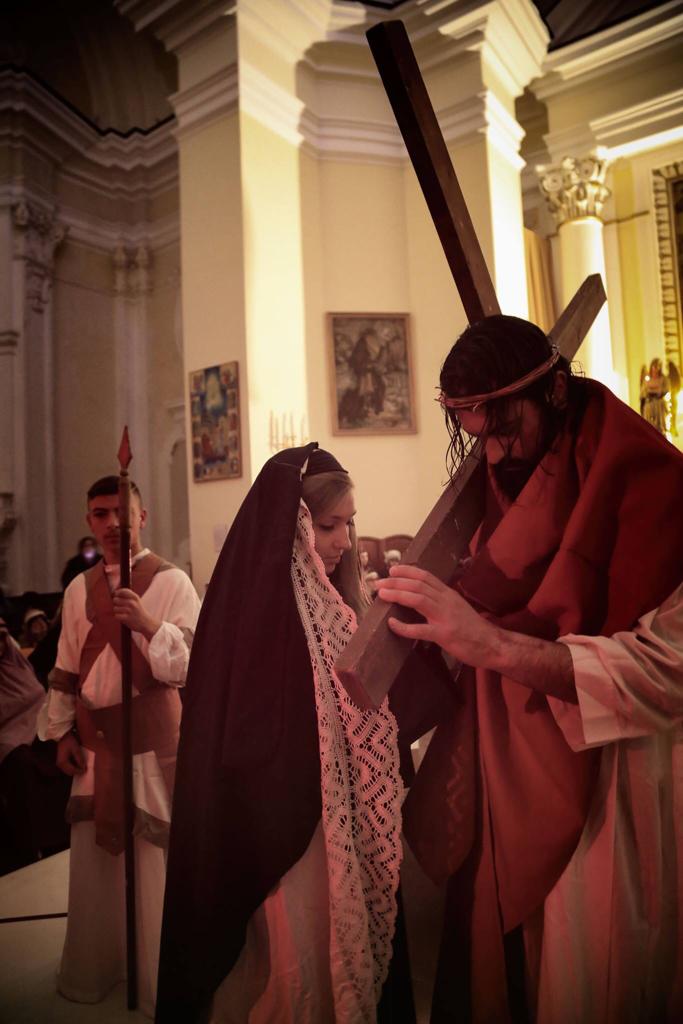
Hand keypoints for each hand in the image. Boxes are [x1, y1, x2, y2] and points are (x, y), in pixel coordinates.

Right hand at [56, 732, 86, 774]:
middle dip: (77, 772)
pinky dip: (73, 767)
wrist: (63, 736)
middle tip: (85, 769)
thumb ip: (79, 759)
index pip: (72, 770)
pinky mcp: (61, 762)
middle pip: (70, 772)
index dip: (79, 771)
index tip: (86, 770)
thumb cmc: (69, 742)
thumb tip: (84, 767)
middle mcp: (60, 765)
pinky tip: (78, 764)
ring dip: (75, 770)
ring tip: (82, 766)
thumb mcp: (76, 749)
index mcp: (63, 762)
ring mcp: (60, 764)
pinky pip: (67, 768)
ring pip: (68, 771)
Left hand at [112, 588, 160, 640]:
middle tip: (121, 607)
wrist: (146, 623)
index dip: (117, 593)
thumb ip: (126, 596)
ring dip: (117, 612)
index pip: (122, 591)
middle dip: (116, 604)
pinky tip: (123, 618)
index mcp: (135, 597)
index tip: (116, 596)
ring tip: (123, 613)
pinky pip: (116, 616)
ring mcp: (130, 611)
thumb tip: (113, 593)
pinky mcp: (127, 618)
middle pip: (115, 600)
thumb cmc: (138, 611)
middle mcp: (132, 603)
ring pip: (115, 608)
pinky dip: (118, 617)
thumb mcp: (136, 601)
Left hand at [377, 564, 575, 700]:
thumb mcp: (458, 608)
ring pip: (418, 599)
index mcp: (449, 594)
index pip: (426, 576)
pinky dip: (404, 627)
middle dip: (395, 581)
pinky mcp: (444, 635)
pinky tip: (391, 625)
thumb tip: (420, 598)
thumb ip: (441, 601)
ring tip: (381, 595)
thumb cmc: (474, 628)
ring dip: (397, 595)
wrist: (494, 644)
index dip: (407, 571)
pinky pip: (420, 630)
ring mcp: (445, 617)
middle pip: (418, 585)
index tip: (392, 569)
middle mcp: (446, 601)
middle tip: (378, 583)